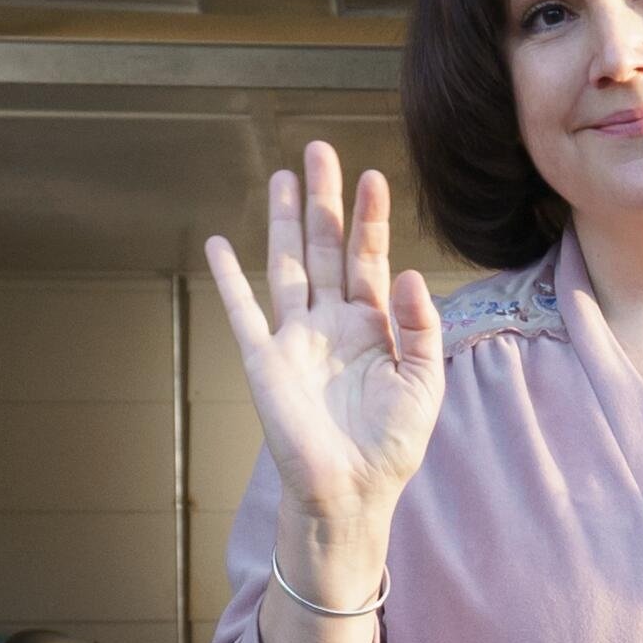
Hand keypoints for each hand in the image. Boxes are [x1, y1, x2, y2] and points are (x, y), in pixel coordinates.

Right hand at [204, 140, 444, 596]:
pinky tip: (219, 244)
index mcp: (373, 326)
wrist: (352, 492)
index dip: (370, 219)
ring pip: (287, 266)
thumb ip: (421, 327)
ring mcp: (295, 338)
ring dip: (282, 222)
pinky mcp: (265, 360)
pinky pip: (243, 311)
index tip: (373, 176)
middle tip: (321, 150)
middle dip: (323, 201)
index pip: (369, 259)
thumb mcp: (423, 383)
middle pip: (324, 247)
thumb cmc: (391, 445)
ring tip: (283, 176)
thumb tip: (409, 273)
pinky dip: (229, 279)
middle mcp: (331, 323)